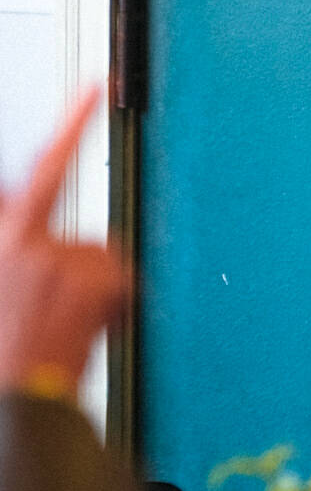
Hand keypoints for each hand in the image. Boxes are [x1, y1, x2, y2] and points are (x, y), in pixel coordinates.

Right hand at [0, 87, 128, 395]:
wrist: (13, 401)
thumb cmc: (6, 349)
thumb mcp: (3, 280)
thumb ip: (15, 239)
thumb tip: (22, 205)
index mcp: (4, 238)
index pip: (42, 169)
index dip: (71, 124)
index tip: (95, 89)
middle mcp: (25, 240)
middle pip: (73, 219)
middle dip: (78, 248)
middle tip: (72, 223)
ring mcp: (61, 260)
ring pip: (101, 256)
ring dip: (91, 287)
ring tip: (62, 324)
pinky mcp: (92, 282)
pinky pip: (119, 282)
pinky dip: (110, 305)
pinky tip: (85, 330)